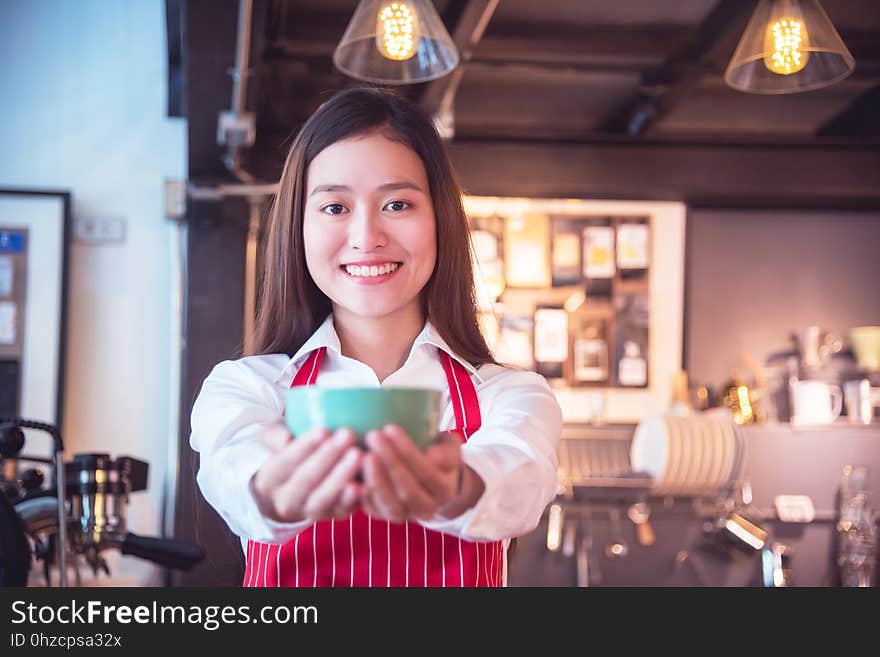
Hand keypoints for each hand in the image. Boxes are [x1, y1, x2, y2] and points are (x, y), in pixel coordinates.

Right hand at [250, 421, 363, 523]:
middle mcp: (286, 501)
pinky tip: (367, 481)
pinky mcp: (333, 516)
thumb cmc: (287, 450)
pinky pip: (344, 509)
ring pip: (325, 498)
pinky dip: (356, 498)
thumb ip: (273, 435)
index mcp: (269, 480)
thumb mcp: (272, 437)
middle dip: (328, 458)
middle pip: (306, 481)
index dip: (303, 448)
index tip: (323, 430)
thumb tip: (286, 439)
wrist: (294, 485)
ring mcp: (310, 512)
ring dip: (343, 476)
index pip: (284, 463)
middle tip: (348, 434)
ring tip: (359, 454)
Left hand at [360, 425, 477, 522]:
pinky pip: (373, 509)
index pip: (427, 472)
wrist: (428, 481)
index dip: (408, 452)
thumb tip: (434, 456)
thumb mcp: (449, 447)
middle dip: (389, 462)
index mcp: (444, 489)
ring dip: (376, 479)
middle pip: (407, 489)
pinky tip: (355, 473)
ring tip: (363, 454)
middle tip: (373, 435)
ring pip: (390, 504)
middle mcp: (427, 508)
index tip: (391, 427)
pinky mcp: (384, 515)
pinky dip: (363, 494)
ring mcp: (405, 515)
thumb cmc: (436, 453)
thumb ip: (448, 448)